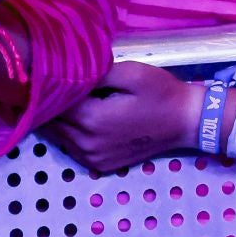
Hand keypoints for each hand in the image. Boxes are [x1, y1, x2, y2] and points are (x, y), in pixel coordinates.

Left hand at [46, 61, 201, 173]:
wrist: (185, 122)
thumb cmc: (160, 93)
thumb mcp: (132, 73)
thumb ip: (97, 73)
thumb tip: (69, 73)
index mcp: (92, 119)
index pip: (54, 103)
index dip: (51, 87)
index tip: (52, 73)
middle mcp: (86, 143)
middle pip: (52, 122)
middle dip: (50, 104)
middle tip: (53, 85)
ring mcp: (92, 157)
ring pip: (58, 137)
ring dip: (58, 120)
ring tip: (63, 99)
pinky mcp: (99, 164)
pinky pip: (72, 148)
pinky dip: (69, 133)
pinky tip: (78, 117)